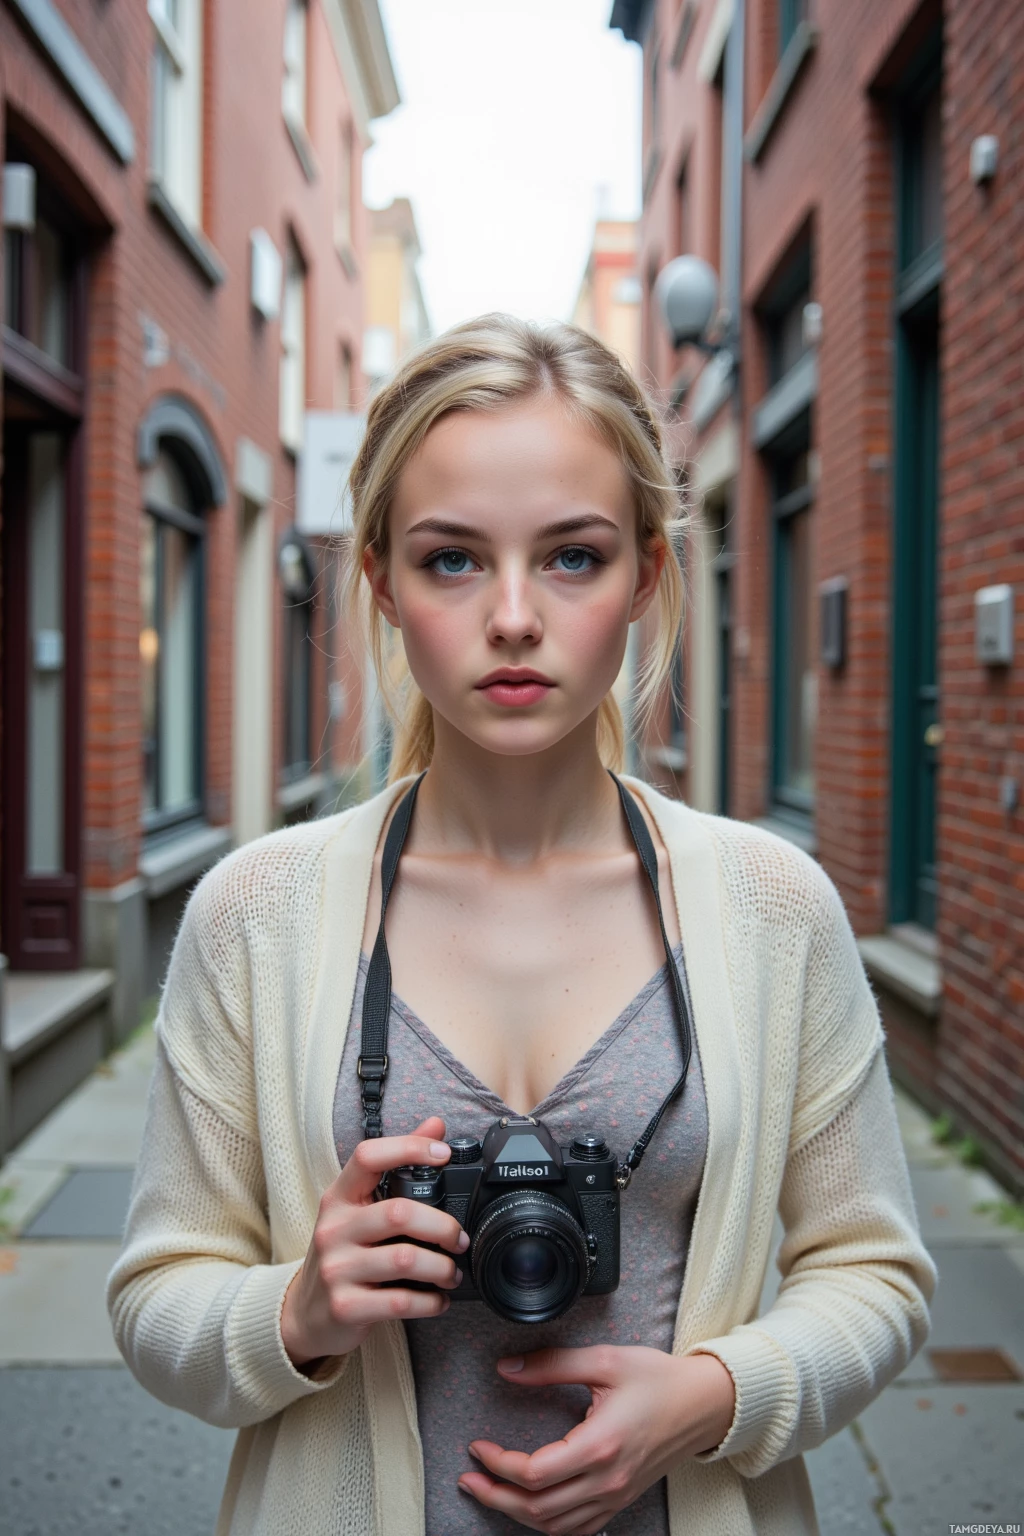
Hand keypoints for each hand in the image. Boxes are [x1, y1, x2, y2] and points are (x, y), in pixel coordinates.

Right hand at [280, 1116, 467, 1368]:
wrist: (305, 1315)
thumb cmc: (342, 1255)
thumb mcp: (358, 1209)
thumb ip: (397, 1167)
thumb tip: (435, 1125)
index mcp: (338, 1198)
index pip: (367, 1157)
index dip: (408, 1148)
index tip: (444, 1154)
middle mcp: (333, 1229)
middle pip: (399, 1213)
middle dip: (442, 1226)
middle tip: (459, 1239)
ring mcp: (337, 1269)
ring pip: (405, 1259)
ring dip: (441, 1267)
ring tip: (451, 1273)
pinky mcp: (345, 1307)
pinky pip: (400, 1301)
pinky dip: (431, 1302)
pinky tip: (438, 1300)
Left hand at [458, 1345, 735, 1535]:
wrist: (703, 1404)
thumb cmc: (659, 1380)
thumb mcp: (605, 1360)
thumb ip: (552, 1364)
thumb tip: (508, 1368)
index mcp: (600, 1445)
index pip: (534, 1473)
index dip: (498, 1463)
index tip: (478, 1445)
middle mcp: (607, 1480)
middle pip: (537, 1507)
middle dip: (495, 1495)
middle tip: (469, 1477)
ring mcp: (614, 1495)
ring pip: (554, 1525)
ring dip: (516, 1513)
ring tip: (489, 1492)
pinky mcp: (619, 1499)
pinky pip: (576, 1528)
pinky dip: (546, 1523)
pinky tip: (530, 1507)